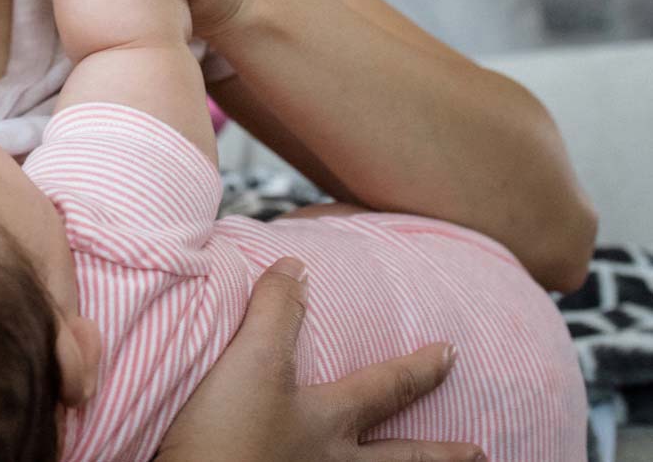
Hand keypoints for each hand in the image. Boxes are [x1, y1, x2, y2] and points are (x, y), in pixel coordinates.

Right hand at [156, 258, 483, 461]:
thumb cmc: (227, 437)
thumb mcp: (250, 361)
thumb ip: (274, 311)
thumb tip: (297, 266)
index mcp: (325, 421)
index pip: (383, 387)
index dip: (418, 368)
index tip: (451, 353)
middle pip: (398, 459)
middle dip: (440, 453)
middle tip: (481, 451)